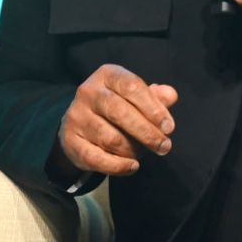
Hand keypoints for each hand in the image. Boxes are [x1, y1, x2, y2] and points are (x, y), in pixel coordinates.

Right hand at [56, 64, 177, 176]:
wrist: (80, 123)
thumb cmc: (116, 106)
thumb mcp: (135, 96)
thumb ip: (155, 96)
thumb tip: (171, 95)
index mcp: (107, 75)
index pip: (132, 87)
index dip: (154, 108)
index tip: (169, 127)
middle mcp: (88, 92)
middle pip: (120, 112)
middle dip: (147, 132)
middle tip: (164, 146)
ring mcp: (76, 116)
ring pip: (110, 138)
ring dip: (133, 150)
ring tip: (144, 153)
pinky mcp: (70, 141)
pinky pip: (96, 158)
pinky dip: (118, 166)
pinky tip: (132, 166)